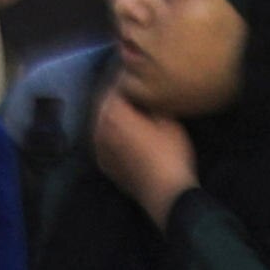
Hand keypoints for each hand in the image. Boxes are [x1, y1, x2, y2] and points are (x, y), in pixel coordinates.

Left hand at [90, 79, 198, 226]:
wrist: (166, 193)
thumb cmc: (171, 154)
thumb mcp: (169, 122)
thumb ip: (152, 104)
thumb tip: (146, 97)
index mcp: (113, 112)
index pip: (114, 87)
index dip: (125, 80)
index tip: (136, 76)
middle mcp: (99, 126)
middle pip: (104, 105)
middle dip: (116, 98)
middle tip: (132, 93)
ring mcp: (98, 147)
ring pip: (102, 123)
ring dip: (112, 117)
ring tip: (129, 114)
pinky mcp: (104, 163)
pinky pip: (104, 141)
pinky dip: (112, 135)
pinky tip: (125, 137)